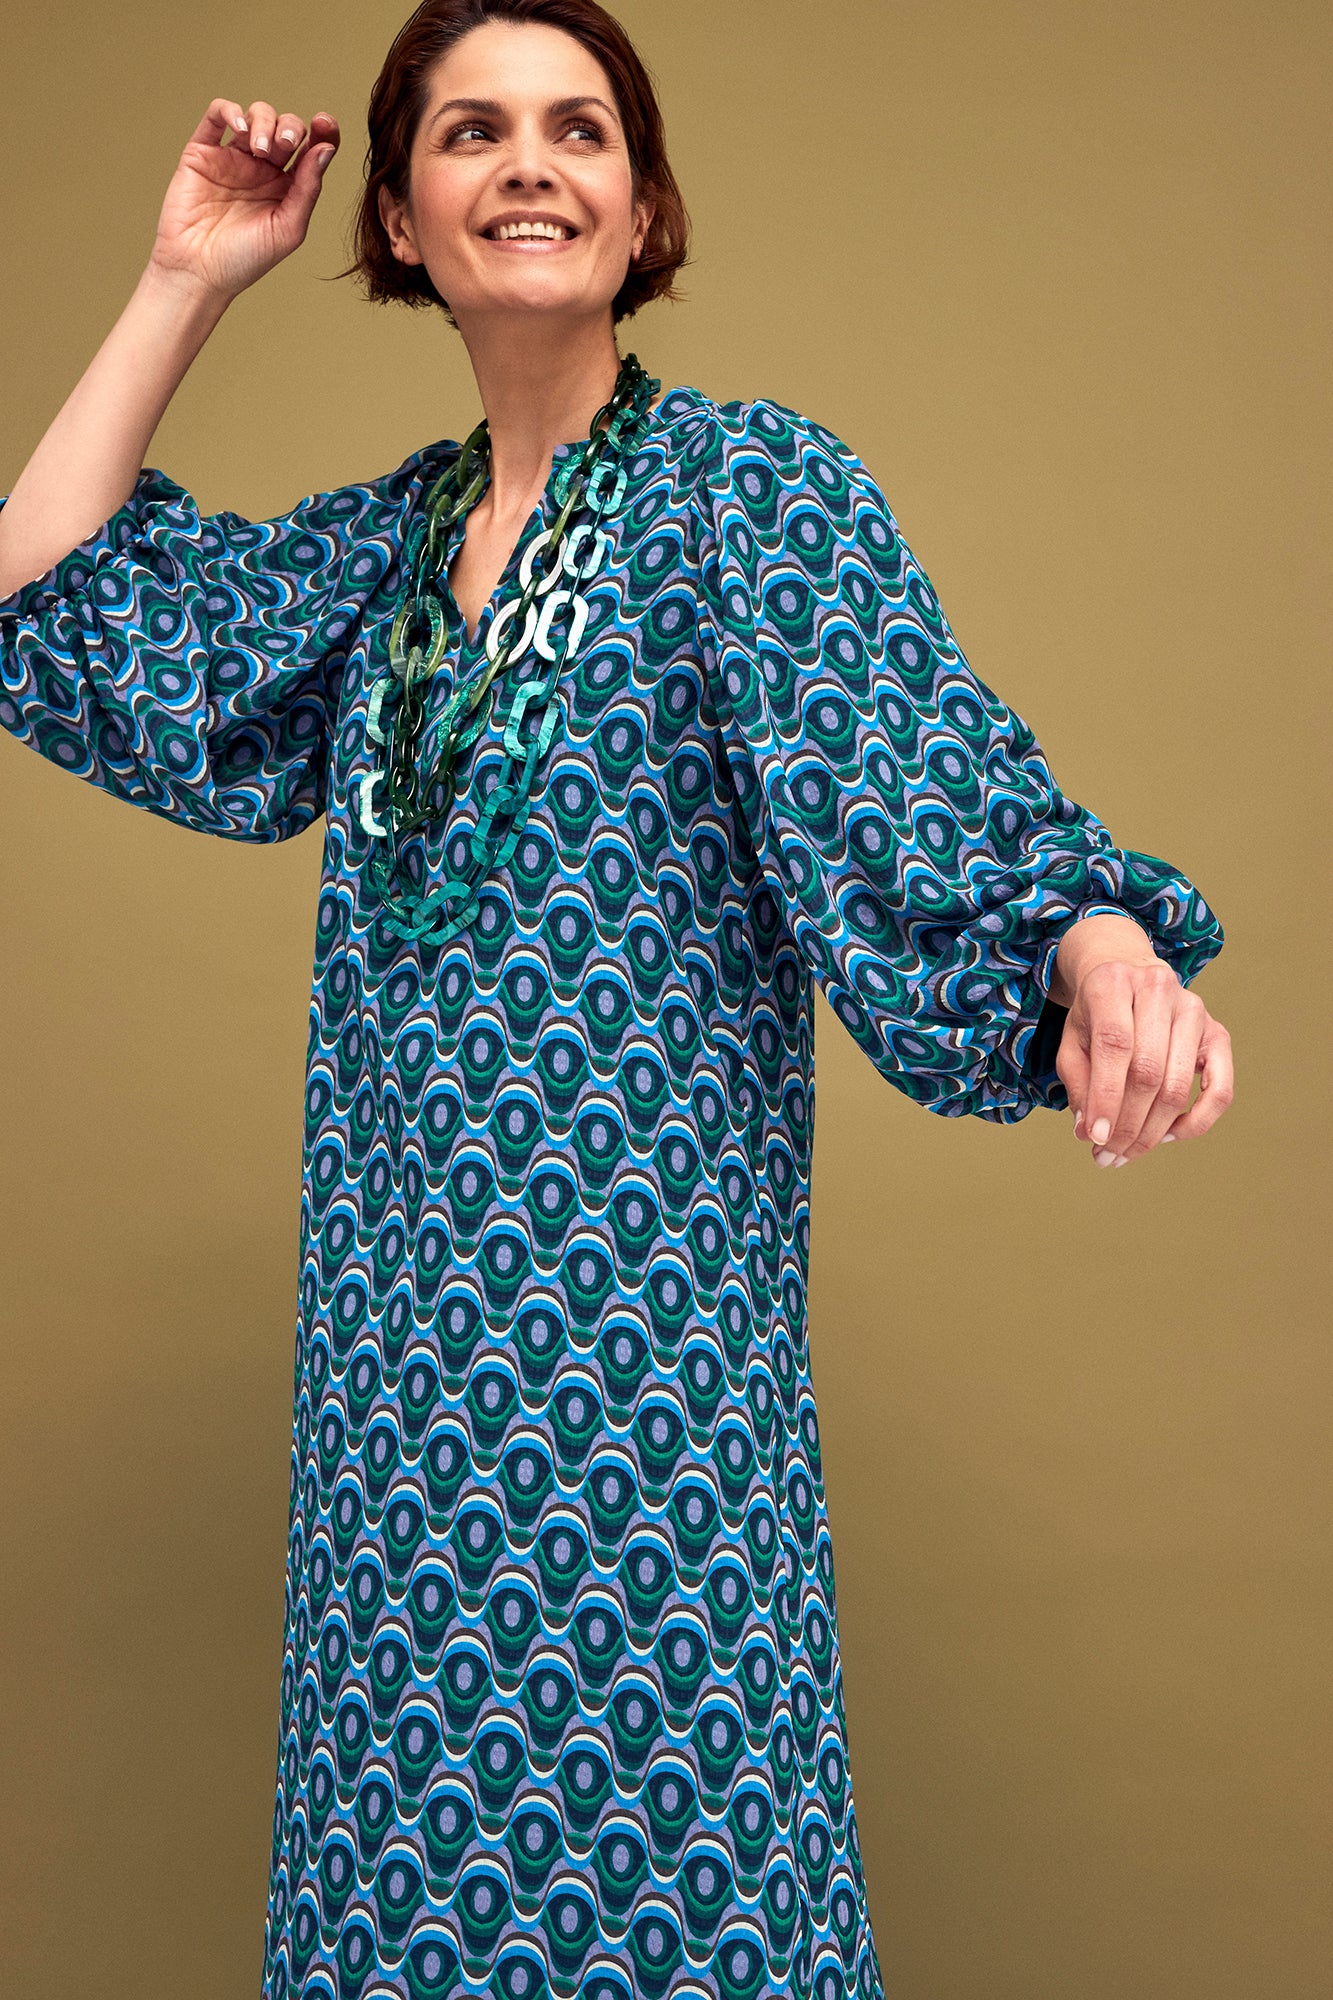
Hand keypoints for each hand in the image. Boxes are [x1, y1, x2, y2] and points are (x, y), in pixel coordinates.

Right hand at [147, 98, 340, 304]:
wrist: (198, 272)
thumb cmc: (245, 260)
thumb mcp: (288, 228)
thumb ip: (308, 188)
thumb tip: (326, 149)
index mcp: (288, 187)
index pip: (311, 149)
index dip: (323, 131)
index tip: (325, 123)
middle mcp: (262, 169)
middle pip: (285, 126)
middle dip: (290, 127)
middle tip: (285, 145)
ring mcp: (232, 158)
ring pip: (256, 115)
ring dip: (264, 122)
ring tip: (260, 149)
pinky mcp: (202, 152)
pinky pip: (216, 115)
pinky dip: (230, 110)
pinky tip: (240, 128)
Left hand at [1055, 956, 1233, 1166]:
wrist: (1128, 974)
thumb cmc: (1096, 1015)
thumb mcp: (1072, 1039)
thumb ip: (1078, 1083)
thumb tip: (1089, 1132)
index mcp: (1115, 983)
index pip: (1115, 1045)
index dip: (1105, 1097)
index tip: (1095, 1138)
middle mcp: (1159, 990)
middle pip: (1148, 1072)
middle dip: (1126, 1124)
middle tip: (1107, 1155)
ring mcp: (1194, 1011)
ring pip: (1178, 1086)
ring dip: (1152, 1132)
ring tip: (1127, 1153)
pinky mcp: (1217, 1033)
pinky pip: (1220, 1089)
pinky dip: (1196, 1121)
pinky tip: (1168, 1135)